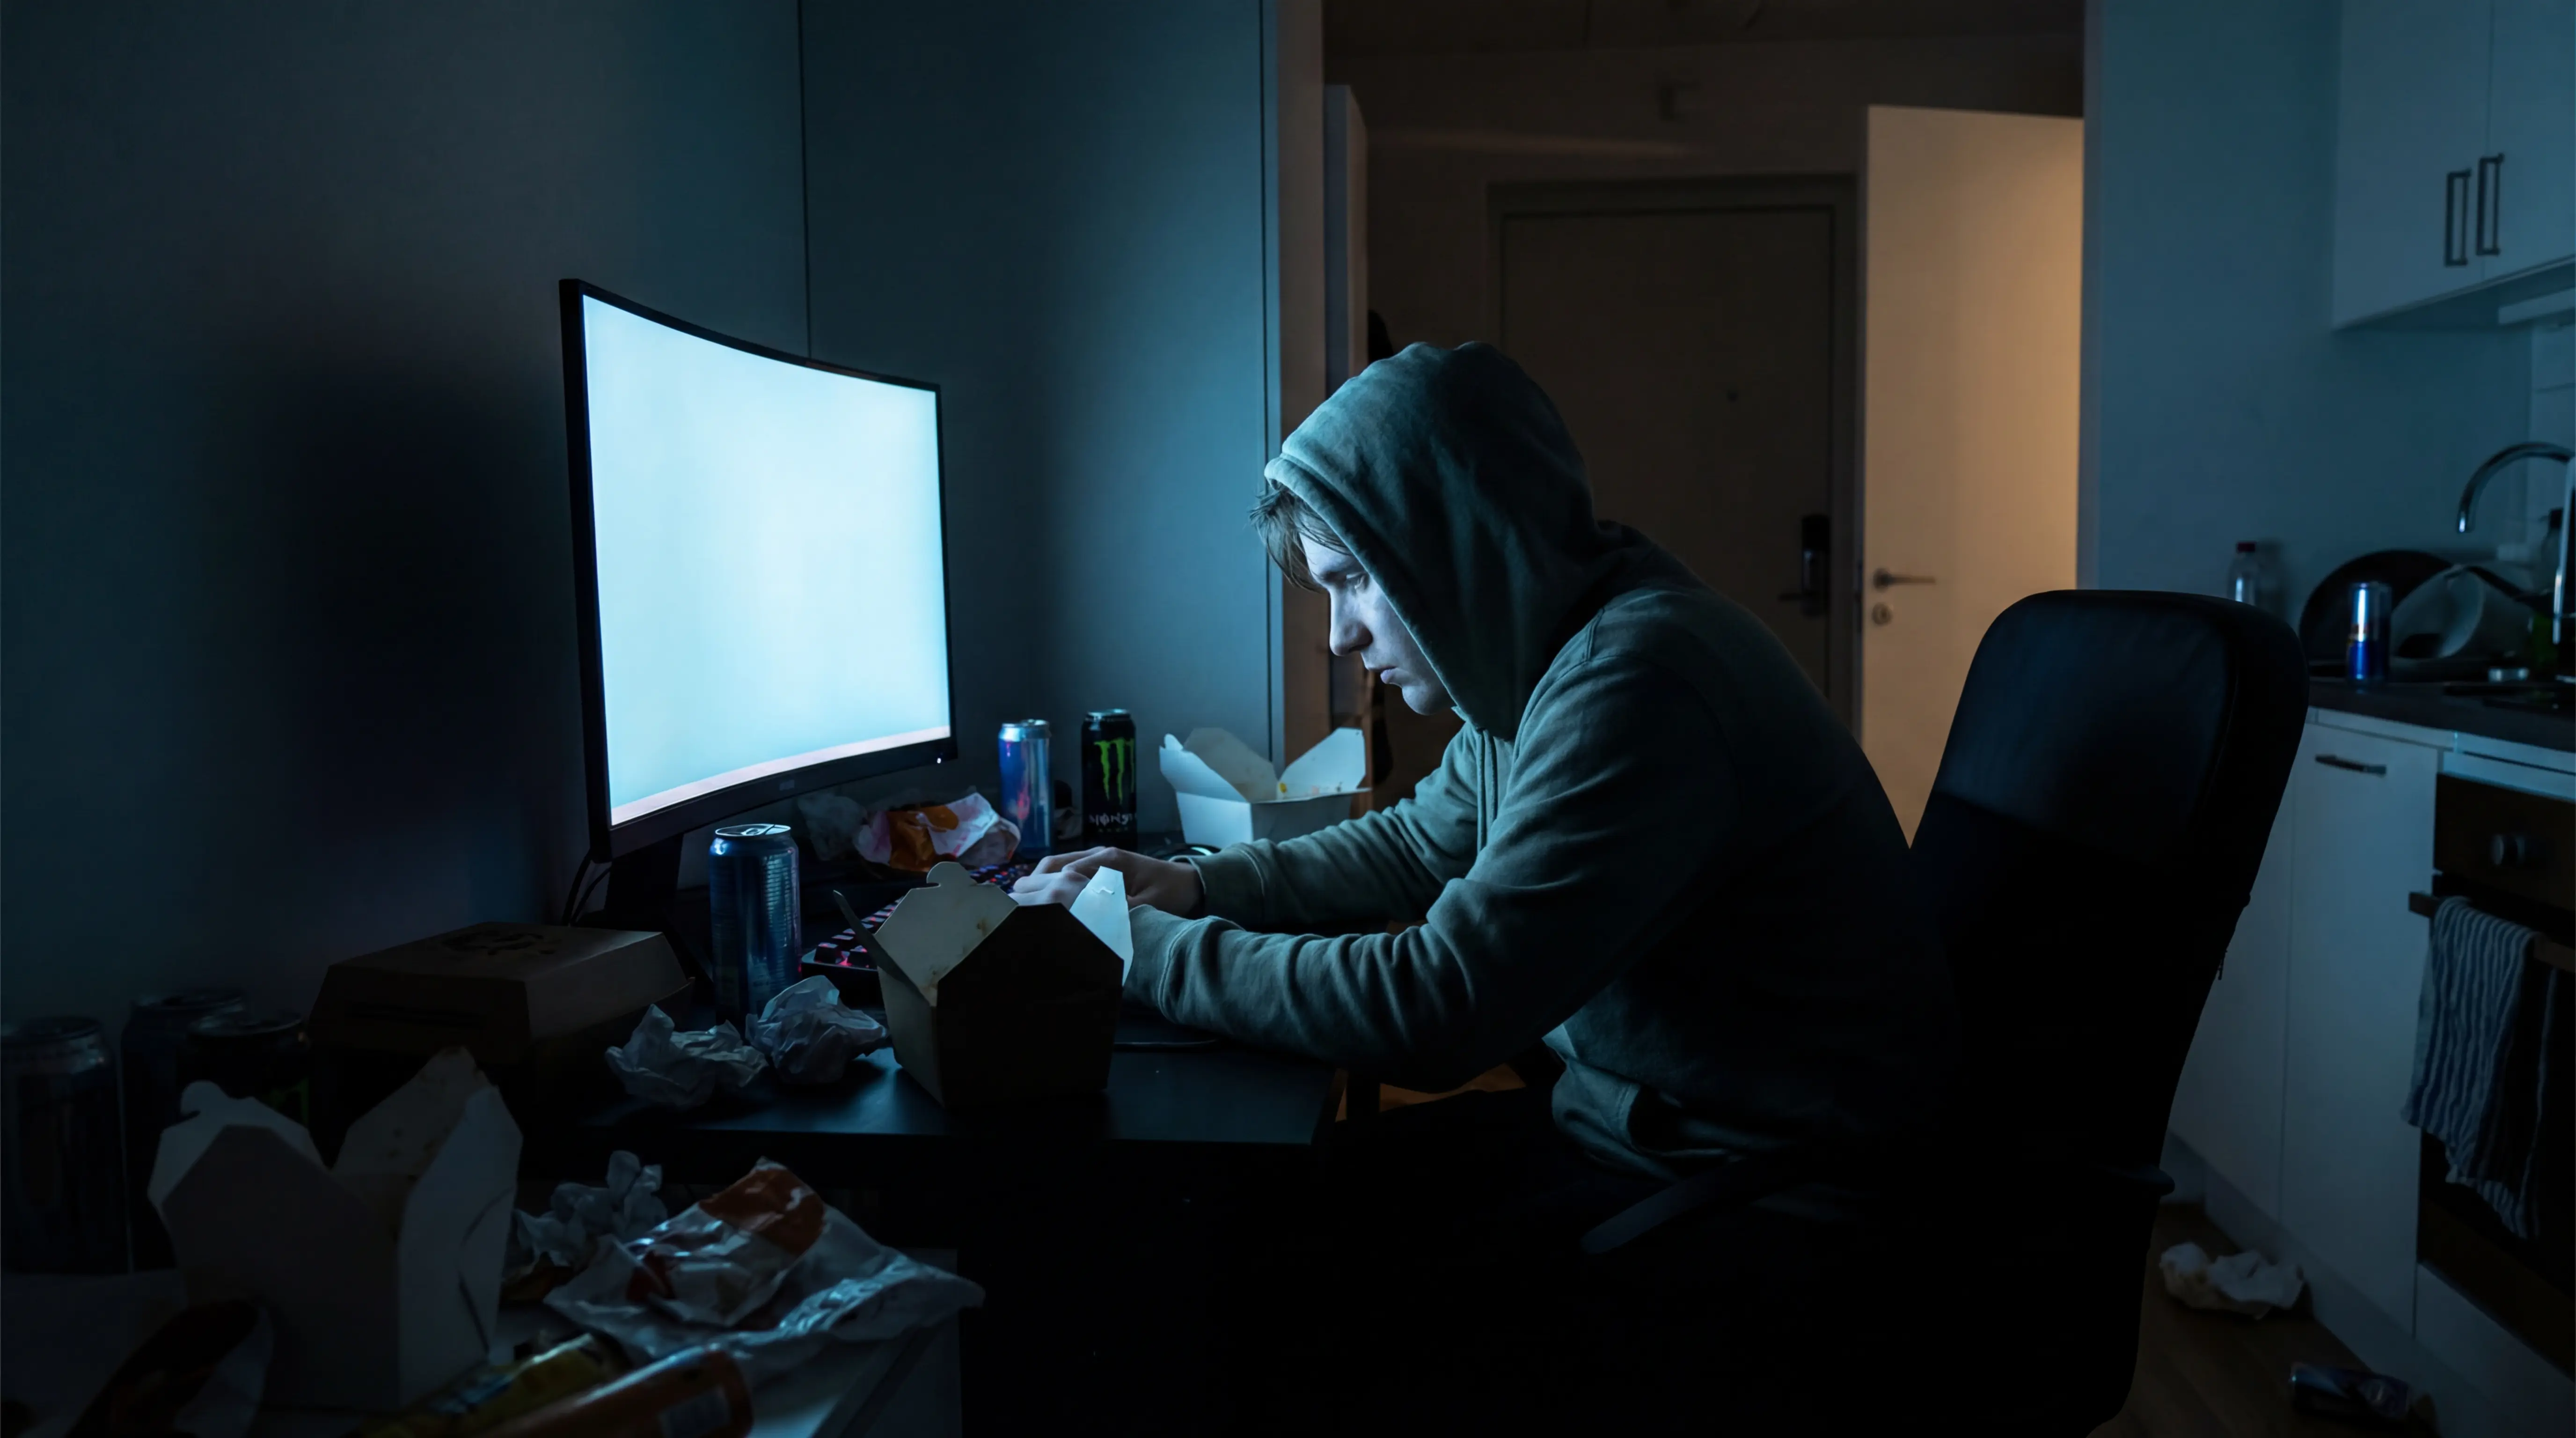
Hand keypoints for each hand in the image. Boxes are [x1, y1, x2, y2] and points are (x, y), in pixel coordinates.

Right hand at [1009, 847, 1203, 915]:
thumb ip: (1115, 912)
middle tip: (1010, 909)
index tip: (1023, 912)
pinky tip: (1041, 900)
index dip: (1042, 894)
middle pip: (1052, 866)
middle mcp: (1098, 856)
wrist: (1192, 884)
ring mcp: (1097, 859)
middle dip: (1031, 887)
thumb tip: (1086, 919)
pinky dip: (1049, 882)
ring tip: (1019, 905)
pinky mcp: (1099, 866)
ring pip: (1055, 866)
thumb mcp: (1145, 908)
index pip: (1064, 874)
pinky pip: (1066, 870)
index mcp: (1108, 862)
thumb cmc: (1171, 895)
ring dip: (1037, 884)